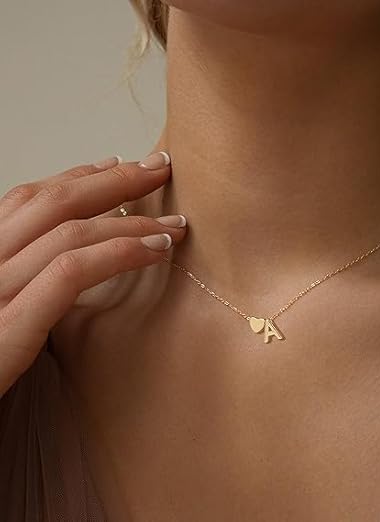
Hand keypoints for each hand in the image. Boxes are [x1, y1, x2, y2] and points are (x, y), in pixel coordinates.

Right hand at [0, 151, 186, 396]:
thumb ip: (28, 282)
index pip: (29, 199)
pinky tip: (157, 252)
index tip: (118, 164)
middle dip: (114, 180)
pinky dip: (119, 254)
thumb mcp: (2, 309)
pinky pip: (71, 273)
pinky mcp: (8, 326)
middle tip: (160, 168)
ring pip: (70, 232)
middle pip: (53, 203)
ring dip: (132, 221)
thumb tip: (70, 262)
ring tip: (175, 224)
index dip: (77, 176)